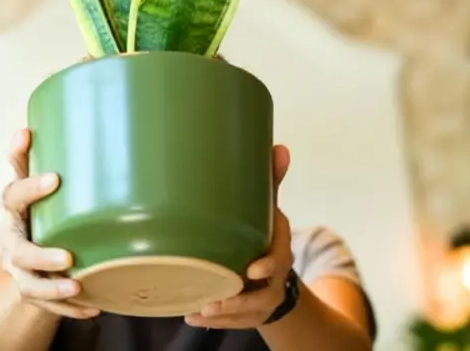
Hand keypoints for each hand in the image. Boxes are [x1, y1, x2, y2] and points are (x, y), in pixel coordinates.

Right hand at [0, 127, 99, 319]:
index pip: (12, 196)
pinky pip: (48, 306)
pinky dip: (70, 308)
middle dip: (40, 254)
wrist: (20, 252)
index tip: (55, 179)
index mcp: (12, 209)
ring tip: (77, 286)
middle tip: (68, 256)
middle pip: (17, 250)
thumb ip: (36, 157)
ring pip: (29, 284)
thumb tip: (35, 121)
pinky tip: (93, 307)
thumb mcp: (35, 183)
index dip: (30, 187)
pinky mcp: (32, 291)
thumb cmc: (36, 206)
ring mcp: (18, 270)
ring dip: (52, 288)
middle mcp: (10, 241)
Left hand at [185, 144, 293, 328]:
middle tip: (213, 300)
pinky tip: (190, 315)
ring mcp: (260, 301)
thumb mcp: (269, 212)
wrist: (275, 280)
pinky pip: (231, 322)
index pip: (279, 258)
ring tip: (198, 308)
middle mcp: (273, 280)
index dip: (268, 265)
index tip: (253, 270)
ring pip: (245, 312)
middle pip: (261, 293)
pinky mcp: (247, 315)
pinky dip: (212, 321)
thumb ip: (270, 184)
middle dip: (239, 300)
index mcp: (279, 250)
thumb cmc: (263, 238)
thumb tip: (279, 147)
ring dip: (223, 312)